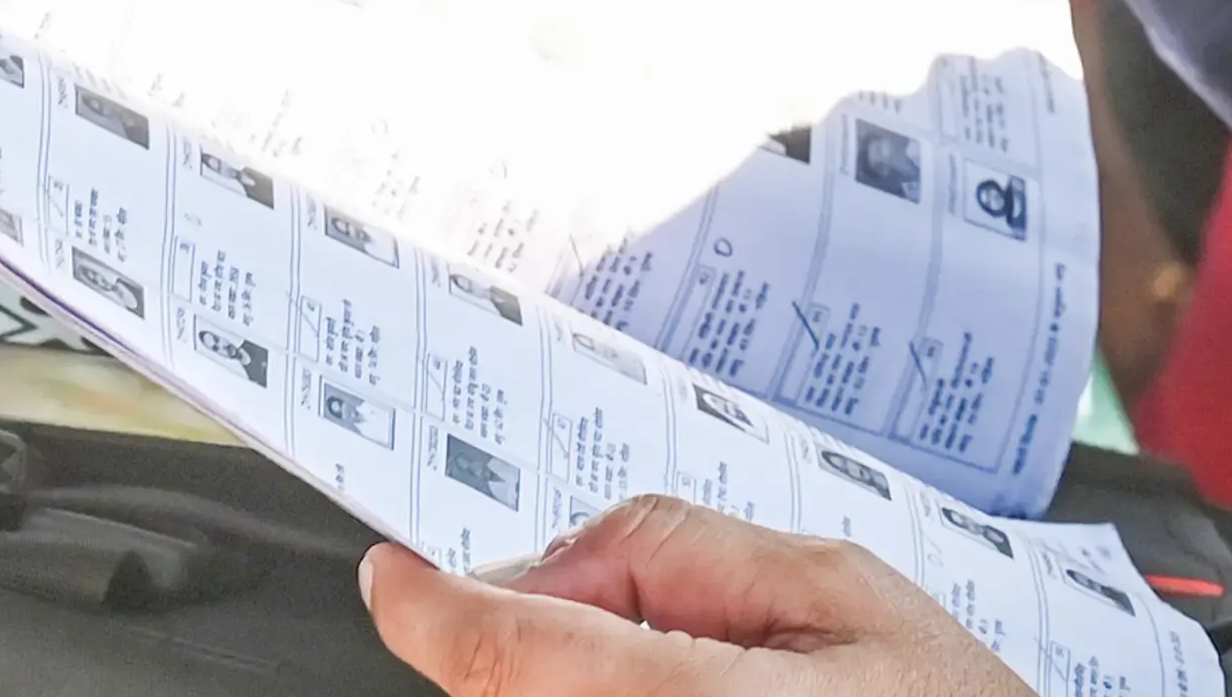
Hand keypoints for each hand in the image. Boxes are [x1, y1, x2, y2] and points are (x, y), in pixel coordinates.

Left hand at [364, 501, 1030, 696]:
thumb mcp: (835, 581)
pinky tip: (679, 691)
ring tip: (699, 669)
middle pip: (510, 690)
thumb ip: (678, 549)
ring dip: (567, 680)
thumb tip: (547, 565)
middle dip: (535, 630)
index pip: (506, 653)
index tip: (396, 574)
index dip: (432, 606)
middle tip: (659, 616)